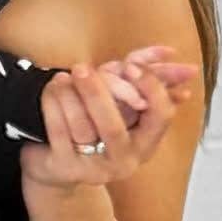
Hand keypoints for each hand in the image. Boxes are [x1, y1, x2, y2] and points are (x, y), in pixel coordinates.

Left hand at [19, 44, 196, 191]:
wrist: (61, 168)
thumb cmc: (98, 129)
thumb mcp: (124, 106)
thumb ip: (144, 78)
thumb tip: (169, 51)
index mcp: (145, 144)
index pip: (161, 115)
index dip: (150, 89)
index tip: (131, 66)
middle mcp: (123, 161)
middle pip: (113, 127)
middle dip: (97, 94)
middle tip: (82, 68)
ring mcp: (92, 168)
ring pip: (82, 128)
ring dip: (70, 96)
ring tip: (63, 76)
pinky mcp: (64, 167)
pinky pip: (58, 131)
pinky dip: (53, 105)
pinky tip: (52, 88)